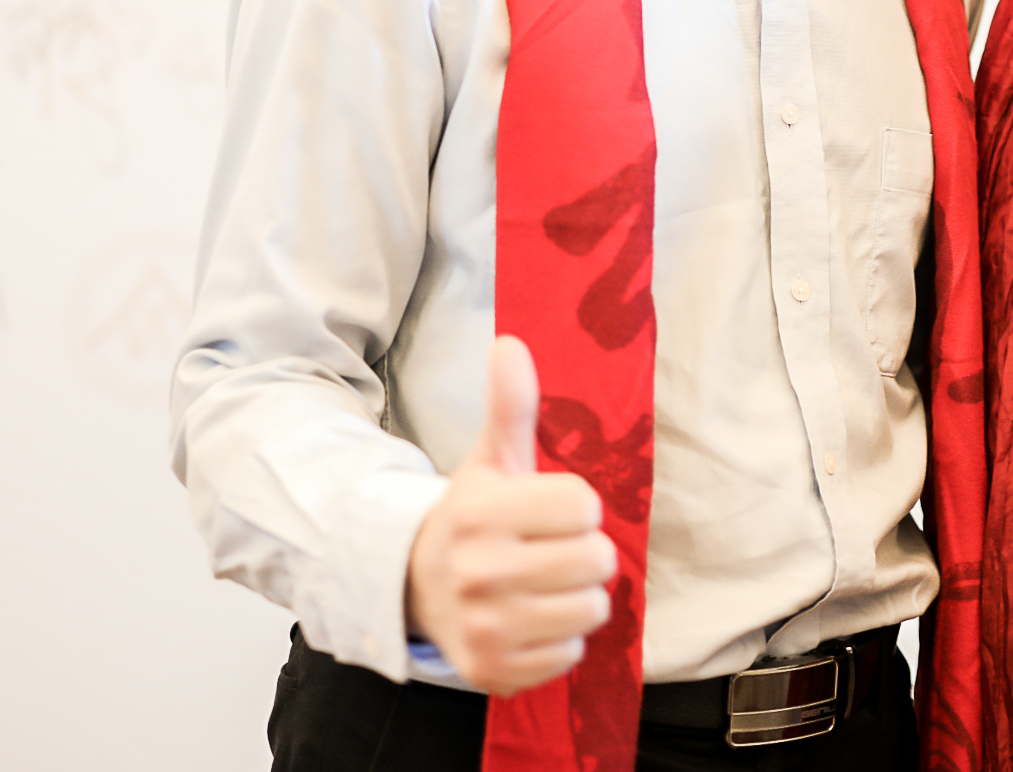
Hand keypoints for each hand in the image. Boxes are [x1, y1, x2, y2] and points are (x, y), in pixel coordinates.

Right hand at [403, 335, 617, 693]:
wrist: (415, 585)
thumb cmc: (474, 517)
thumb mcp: (491, 461)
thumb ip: (510, 406)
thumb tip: (510, 342)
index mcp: (480, 514)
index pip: (584, 507)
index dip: (576, 506)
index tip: (548, 510)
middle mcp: (478, 572)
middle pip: (596, 560)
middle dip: (584, 552)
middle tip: (551, 550)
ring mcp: (484, 627)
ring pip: (591, 610)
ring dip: (578, 596)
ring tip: (545, 584)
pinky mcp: (493, 671)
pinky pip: (570, 655)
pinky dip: (560, 640)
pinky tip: (530, 619)